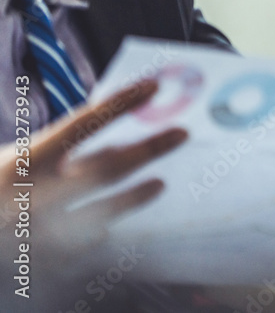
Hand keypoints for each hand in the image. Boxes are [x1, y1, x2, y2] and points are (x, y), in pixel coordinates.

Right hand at [1, 80, 185, 256]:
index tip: (152, 86)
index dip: (119, 104)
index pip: (83, 123)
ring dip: (134, 198)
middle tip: (180, 133)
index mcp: (25, 161)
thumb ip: (55, 150)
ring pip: (103, 213)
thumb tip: (108, 135)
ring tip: (159, 184)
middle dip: (148, 149)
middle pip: (106, 169)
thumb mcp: (13, 160)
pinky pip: (84, 252)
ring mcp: (41, 231)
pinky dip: (99, 240)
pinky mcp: (43, 264)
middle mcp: (36, 194)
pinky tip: (111, 233)